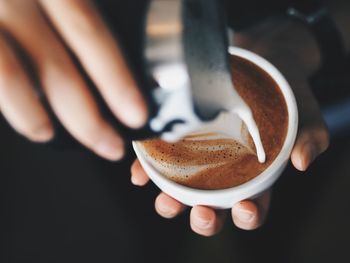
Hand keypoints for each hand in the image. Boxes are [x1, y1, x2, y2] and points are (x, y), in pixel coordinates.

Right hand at [0, 0, 146, 159]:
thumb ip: (75, 6)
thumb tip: (101, 43)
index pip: (89, 31)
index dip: (115, 77)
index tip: (136, 115)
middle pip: (55, 64)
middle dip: (86, 117)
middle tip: (110, 146)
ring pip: (8, 74)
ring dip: (32, 115)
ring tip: (49, 135)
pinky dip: (5, 99)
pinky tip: (19, 112)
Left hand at [130, 18, 328, 235]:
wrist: (256, 61)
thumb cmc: (281, 92)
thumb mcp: (303, 109)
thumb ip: (310, 134)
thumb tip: (303, 160)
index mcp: (254, 176)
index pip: (253, 207)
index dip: (249, 215)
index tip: (245, 208)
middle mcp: (223, 174)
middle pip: (213, 208)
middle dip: (206, 219)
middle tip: (201, 212)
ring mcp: (197, 158)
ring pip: (181, 192)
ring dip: (170, 203)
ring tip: (165, 201)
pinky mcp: (177, 141)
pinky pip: (157, 163)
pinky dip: (146, 172)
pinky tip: (139, 174)